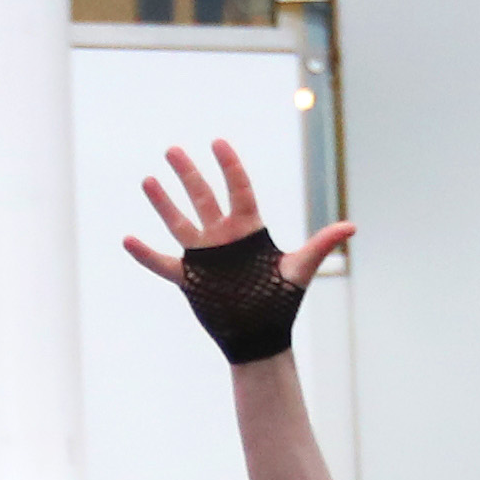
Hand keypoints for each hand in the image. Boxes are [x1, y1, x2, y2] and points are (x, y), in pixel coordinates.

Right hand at [120, 141, 350, 360]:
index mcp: (249, 229)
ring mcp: (205, 257)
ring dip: (163, 203)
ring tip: (148, 180)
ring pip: (179, 222)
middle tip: (174, 150)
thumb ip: (320, 245)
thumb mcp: (300, 270)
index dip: (230, 165)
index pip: (239, 189)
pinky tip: (128, 239)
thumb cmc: (281, 302)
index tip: (218, 142)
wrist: (261, 337)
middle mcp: (224, 238)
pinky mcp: (190, 278)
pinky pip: (163, 263)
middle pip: (203, 197)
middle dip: (188, 173)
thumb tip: (351, 227)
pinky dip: (145, 254)